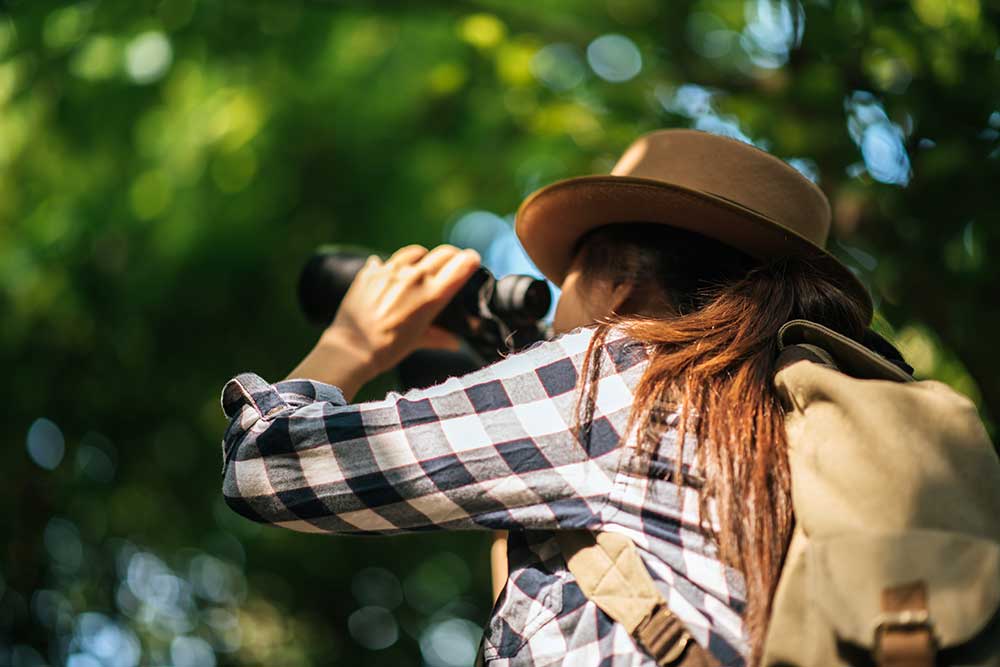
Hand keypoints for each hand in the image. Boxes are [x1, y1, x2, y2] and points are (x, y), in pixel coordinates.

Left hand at [322, 243, 480, 377]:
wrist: (352, 348)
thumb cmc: (389, 349)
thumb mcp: (418, 341)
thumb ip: (440, 337)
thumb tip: (455, 342)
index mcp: (432, 295)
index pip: (461, 264)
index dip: (471, 260)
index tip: (473, 261)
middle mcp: (414, 277)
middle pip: (443, 253)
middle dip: (452, 256)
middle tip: (453, 262)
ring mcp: (391, 271)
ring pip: (416, 252)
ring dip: (423, 258)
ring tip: (422, 267)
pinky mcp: (371, 272)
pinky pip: (386, 261)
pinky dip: (393, 266)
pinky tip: (391, 276)